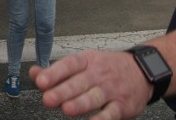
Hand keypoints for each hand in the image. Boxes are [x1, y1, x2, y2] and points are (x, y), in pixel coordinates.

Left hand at [30, 50, 150, 119]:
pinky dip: (102, 118)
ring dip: (80, 103)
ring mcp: (111, 89)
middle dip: (63, 91)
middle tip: (47, 98)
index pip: (69, 65)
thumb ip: (57, 71)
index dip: (54, 73)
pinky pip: (111, 113)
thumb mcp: (84, 63)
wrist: (142, 71)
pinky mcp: (122, 105)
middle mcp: (98, 74)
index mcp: (87, 61)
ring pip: (94, 97)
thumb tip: (34, 73)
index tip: (40, 81)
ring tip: (66, 109)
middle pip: (79, 82)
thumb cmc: (107, 68)